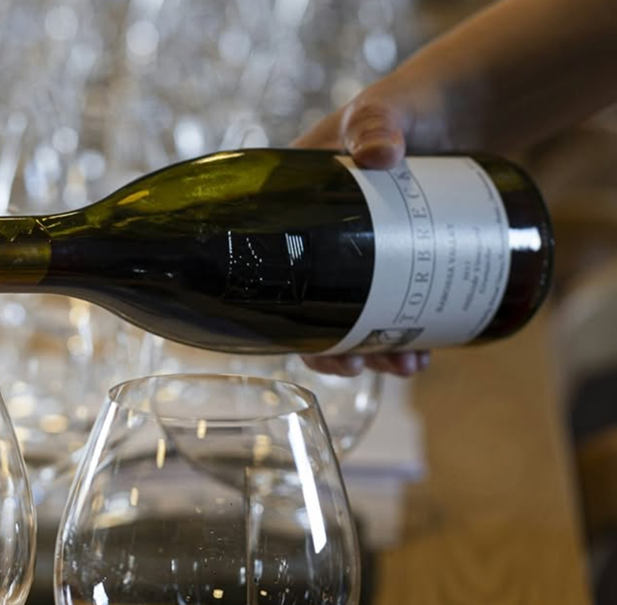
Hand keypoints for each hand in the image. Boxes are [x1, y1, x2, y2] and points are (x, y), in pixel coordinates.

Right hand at [293, 89, 434, 376]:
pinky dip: (409, 338)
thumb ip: (376, 120)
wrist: (460, 106)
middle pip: (319, 315)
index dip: (289, 324)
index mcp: (295, 214)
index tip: (313, 350)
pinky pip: (397, 312)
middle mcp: (324, 247)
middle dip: (340, 353)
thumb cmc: (405, 104)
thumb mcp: (383, 109)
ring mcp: (366, 262)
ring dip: (379, 353)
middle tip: (363, 367)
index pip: (276, 279)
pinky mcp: (403, 266)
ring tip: (408, 367)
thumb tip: (378, 153)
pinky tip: (424, 355)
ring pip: (362, 321)